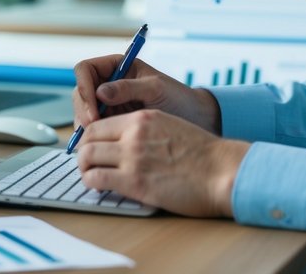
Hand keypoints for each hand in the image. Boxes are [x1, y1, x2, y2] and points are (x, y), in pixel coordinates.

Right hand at [72, 54, 220, 132]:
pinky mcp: (113, 123)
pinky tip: (102, 149)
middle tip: (92, 131)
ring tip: (97, 142)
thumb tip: (100, 92)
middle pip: (80, 92)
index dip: (84, 88)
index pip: (85, 70)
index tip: (93, 109)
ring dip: (86, 126)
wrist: (195, 120)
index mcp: (117, 66)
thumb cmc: (179, 98)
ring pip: (83, 112)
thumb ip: (129, 88)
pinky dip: (94, 138)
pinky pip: (94, 129)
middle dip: (83, 110)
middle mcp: (109, 83)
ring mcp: (108, 104)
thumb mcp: (156, 89)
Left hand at [76, 108, 248, 216]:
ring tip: (91, 176)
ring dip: (84, 168)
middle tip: (87, 163)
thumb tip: (126, 142)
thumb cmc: (203, 155)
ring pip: (86, 157)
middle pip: (88, 139)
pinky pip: (96, 178)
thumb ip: (145, 131)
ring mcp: (132, 157)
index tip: (92, 147)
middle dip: (83, 152)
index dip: (90, 137)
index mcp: (142, 118)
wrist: (222, 172)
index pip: (99, 122)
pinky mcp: (134, 182)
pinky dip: (91, 183)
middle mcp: (134, 134)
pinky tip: (99, 186)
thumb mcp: (170, 127)